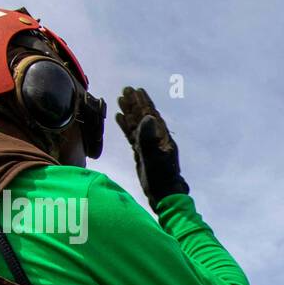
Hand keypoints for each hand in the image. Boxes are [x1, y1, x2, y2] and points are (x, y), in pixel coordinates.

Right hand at [114, 86, 189, 207]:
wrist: (164, 194)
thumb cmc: (162, 176)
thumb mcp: (154, 156)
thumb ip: (149, 137)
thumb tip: (148, 116)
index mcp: (161, 137)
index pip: (151, 115)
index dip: (143, 102)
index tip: (137, 90)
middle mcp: (155, 138)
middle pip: (143, 116)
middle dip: (135, 104)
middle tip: (126, 90)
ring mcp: (148, 145)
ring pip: (136, 124)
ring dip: (129, 112)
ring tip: (120, 99)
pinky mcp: (141, 152)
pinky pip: (132, 135)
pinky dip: (126, 126)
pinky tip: (119, 117)